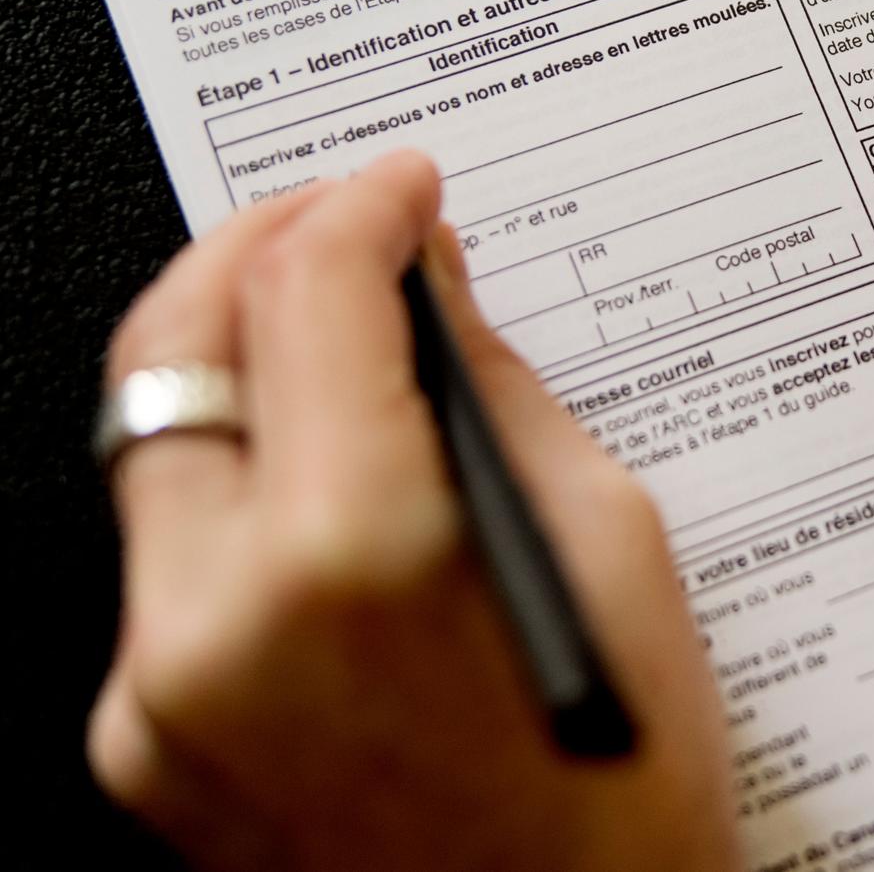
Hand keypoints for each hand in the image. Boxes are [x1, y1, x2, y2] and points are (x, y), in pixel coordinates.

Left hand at [89, 152, 740, 870]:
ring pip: (159, 449)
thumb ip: (491, 392)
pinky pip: (168, 565)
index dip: (363, 208)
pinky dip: (244, 497)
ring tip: (346, 352)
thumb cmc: (622, 791)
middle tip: (341, 224)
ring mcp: (158, 695)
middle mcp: (218, 623)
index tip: (403, 190)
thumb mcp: (609, 542)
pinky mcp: (143, 741)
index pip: (310, 293)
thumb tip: (429, 289)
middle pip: (176, 346)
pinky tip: (334, 493)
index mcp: (355, 556)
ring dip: (246, 370)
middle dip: (261, 250)